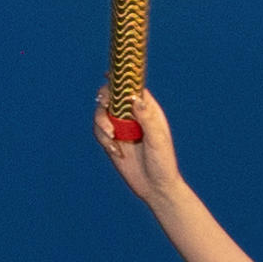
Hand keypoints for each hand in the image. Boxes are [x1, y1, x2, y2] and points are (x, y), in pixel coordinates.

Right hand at [95, 87, 186, 203]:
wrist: (155, 188)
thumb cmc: (163, 162)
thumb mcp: (158, 140)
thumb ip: (147, 119)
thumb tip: (135, 98)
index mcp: (148, 109)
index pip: (133, 86)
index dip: (121, 77)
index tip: (110, 74)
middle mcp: (133, 115)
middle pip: (112, 95)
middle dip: (105, 98)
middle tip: (105, 105)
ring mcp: (121, 127)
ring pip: (101, 113)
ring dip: (101, 122)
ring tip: (112, 137)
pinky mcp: (112, 141)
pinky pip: (99, 132)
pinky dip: (103, 138)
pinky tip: (116, 151)